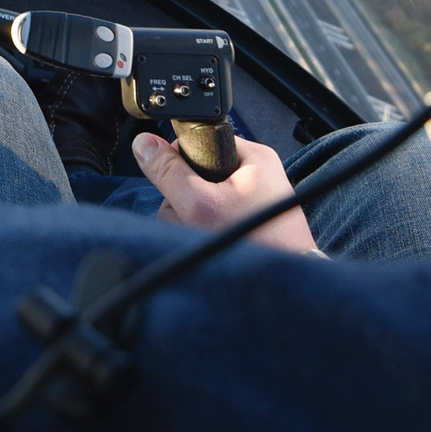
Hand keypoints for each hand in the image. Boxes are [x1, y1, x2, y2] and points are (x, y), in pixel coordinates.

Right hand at [133, 131, 317, 253]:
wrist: (287, 289)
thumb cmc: (256, 243)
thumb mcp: (199, 203)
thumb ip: (167, 172)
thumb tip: (143, 143)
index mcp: (252, 157)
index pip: (198, 142)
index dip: (179, 164)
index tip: (181, 186)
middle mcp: (254, 176)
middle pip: (194, 174)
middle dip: (185, 200)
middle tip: (199, 219)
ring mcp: (251, 202)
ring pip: (199, 199)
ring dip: (192, 219)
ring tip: (209, 235)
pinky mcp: (247, 223)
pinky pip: (211, 218)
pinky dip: (205, 231)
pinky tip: (213, 242)